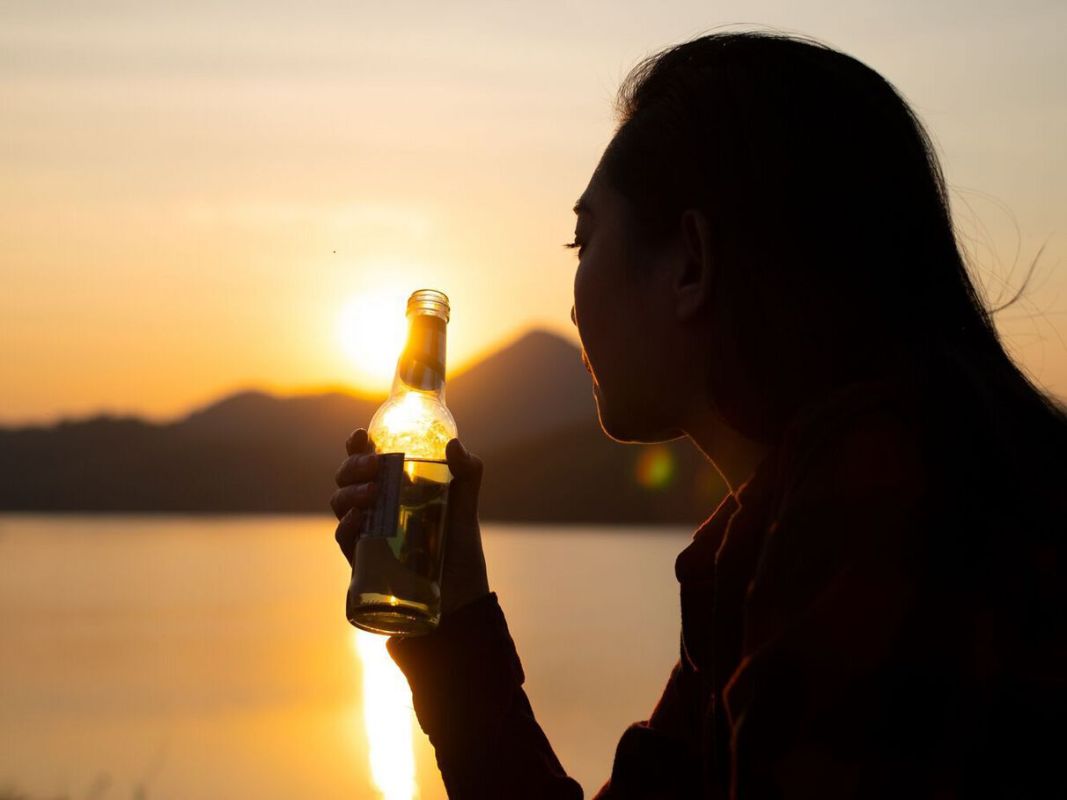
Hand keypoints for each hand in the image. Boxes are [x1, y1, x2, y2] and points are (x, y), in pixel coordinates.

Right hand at [331, 428, 490, 618]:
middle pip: (347, 478)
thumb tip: (455, 444)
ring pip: (340, 504)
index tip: (361, 434)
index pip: (367, 462)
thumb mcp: (466, 507)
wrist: (461, 598)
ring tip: (372, 491)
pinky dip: (346, 525)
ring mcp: (368, 533)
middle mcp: (376, 508)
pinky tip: (358, 518)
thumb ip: (467, 474)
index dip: (356, 446)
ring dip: (350, 491)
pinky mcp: (365, 561)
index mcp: (394, 489)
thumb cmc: (459, 549)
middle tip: (373, 463)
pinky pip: (344, 540)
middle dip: (353, 465)